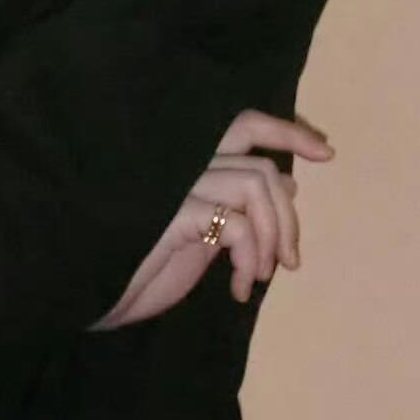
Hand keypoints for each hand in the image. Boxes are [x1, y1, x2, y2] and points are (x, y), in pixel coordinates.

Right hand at [88, 109, 335, 328]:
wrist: (94, 293)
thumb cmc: (144, 265)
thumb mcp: (205, 232)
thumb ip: (237, 203)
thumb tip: (287, 180)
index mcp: (189, 166)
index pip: (242, 127)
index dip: (286, 131)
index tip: (325, 152)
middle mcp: (183, 167)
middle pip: (259, 164)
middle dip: (288, 215)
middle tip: (291, 260)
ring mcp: (175, 187)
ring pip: (256, 186)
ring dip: (272, 239)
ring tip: (260, 276)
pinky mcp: (171, 214)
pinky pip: (236, 223)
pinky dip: (251, 258)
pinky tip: (240, 288)